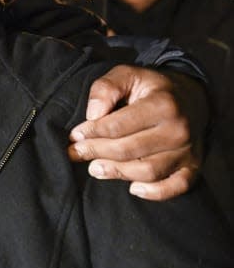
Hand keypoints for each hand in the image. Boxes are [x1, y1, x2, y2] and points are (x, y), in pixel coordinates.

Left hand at [68, 65, 201, 199]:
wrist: (190, 98)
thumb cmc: (151, 89)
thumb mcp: (127, 75)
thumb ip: (106, 88)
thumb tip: (92, 114)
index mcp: (162, 104)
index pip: (118, 126)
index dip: (91, 132)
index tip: (74, 135)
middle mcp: (178, 129)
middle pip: (129, 150)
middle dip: (97, 153)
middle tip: (76, 153)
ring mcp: (187, 150)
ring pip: (148, 171)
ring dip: (117, 173)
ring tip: (95, 168)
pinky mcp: (192, 166)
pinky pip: (177, 186)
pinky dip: (155, 192)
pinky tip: (133, 188)